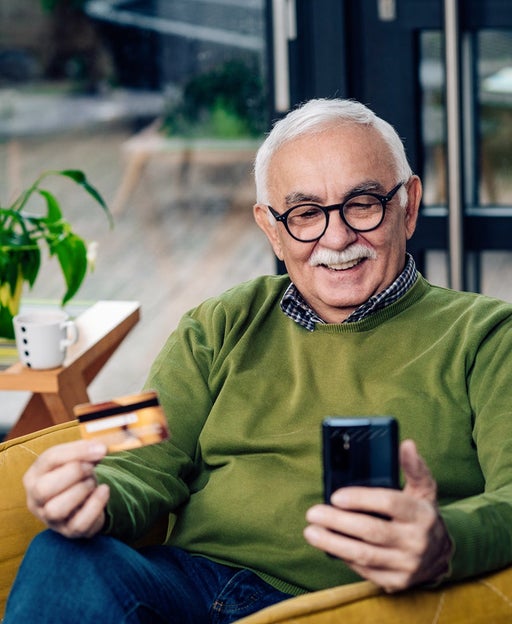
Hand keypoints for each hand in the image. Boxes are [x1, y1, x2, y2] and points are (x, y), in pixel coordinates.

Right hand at [23, 440, 108, 538]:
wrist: (84, 500)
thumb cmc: (75, 475)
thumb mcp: (74, 458)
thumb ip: (84, 450)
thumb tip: (100, 449)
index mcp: (34, 475)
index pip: (49, 459)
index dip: (77, 452)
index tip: (100, 450)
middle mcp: (35, 499)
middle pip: (43, 488)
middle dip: (74, 473)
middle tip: (91, 468)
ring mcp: (50, 518)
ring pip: (56, 509)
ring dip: (81, 491)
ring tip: (93, 482)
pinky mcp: (68, 531)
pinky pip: (79, 524)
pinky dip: (95, 505)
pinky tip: (103, 491)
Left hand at [304, 439, 452, 591]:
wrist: (441, 556)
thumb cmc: (422, 514)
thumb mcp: (424, 489)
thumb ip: (413, 467)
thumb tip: (406, 444)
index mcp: (421, 514)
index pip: (390, 503)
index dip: (360, 499)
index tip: (335, 496)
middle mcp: (416, 541)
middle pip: (371, 531)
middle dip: (337, 522)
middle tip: (313, 513)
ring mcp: (407, 565)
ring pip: (364, 555)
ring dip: (333, 543)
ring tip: (311, 532)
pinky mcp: (397, 582)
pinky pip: (365, 570)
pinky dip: (344, 557)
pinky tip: (329, 545)